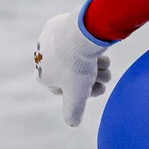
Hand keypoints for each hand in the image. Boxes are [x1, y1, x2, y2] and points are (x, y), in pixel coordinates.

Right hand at [34, 6, 111, 125]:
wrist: (81, 33)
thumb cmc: (77, 66)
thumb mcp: (77, 96)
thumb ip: (73, 111)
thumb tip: (72, 123)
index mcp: (43, 75)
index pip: (65, 89)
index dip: (83, 91)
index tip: (97, 89)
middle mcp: (42, 58)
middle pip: (74, 73)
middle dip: (92, 77)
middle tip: (106, 76)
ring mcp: (49, 40)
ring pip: (76, 57)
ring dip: (94, 63)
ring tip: (106, 63)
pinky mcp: (59, 25)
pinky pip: (76, 41)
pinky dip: (88, 46)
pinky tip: (99, 49)